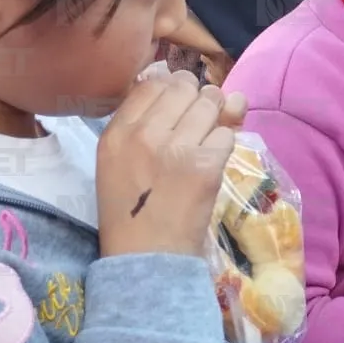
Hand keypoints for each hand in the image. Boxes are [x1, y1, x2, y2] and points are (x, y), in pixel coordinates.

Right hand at [97, 72, 244, 258]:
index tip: (181, 105)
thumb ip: (144, 122)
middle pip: (185, 88)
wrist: (147, 259)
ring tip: (208, 139)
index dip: (174, 87)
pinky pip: (226, 133)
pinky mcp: (204, 166)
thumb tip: (185, 83)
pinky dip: (226, 144)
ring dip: (217, 117)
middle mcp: (143, 134)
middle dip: (200, 98)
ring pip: (210, 105)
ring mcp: (175, 148)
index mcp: (116, 133)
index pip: (153, 83)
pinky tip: (213, 162)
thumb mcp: (119, 162)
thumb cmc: (133, 213)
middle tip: (201, 121)